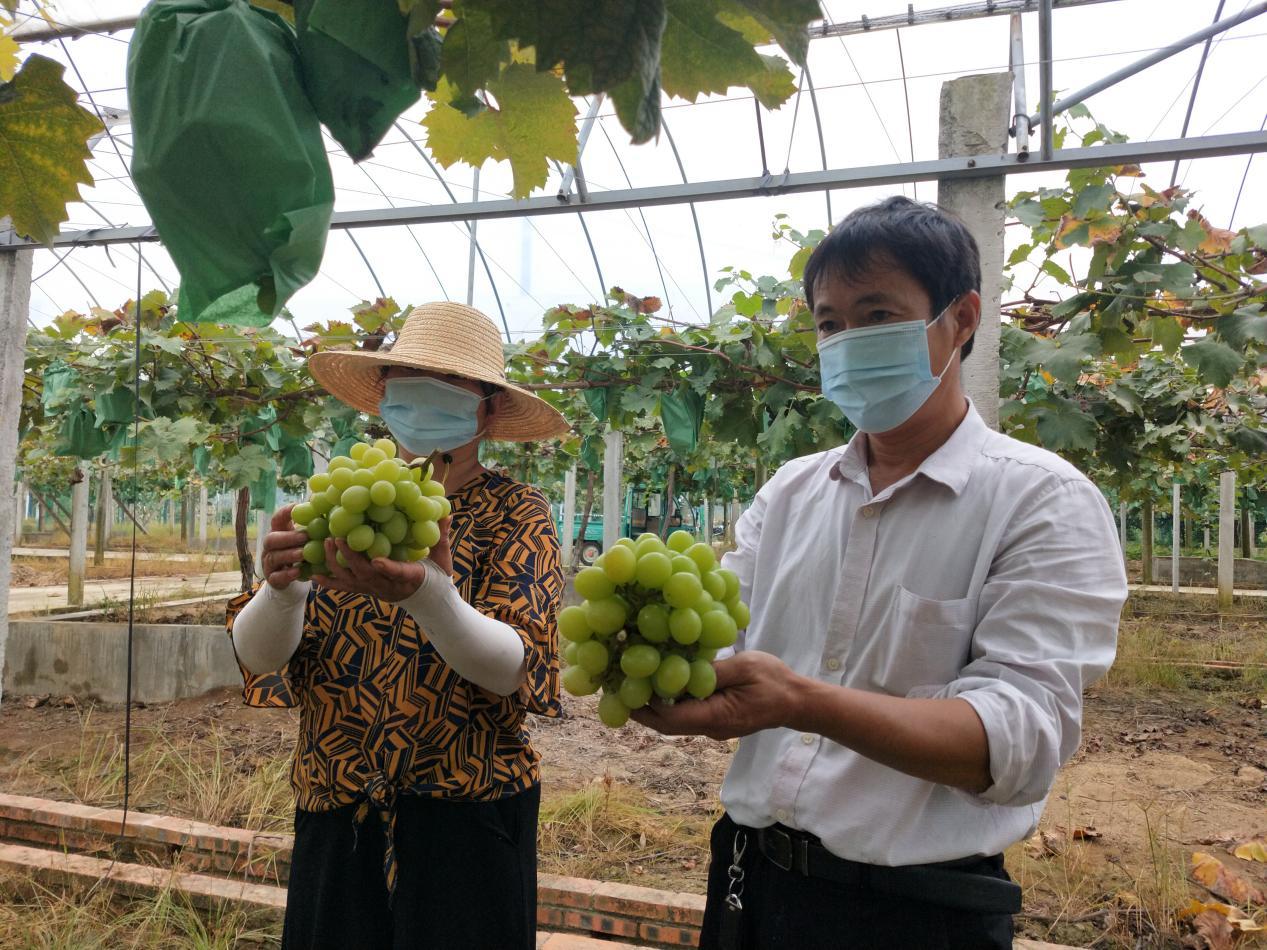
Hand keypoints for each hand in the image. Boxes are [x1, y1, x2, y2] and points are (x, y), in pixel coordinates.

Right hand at [261, 504, 308, 590]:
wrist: (288, 576)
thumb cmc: (299, 551)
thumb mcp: (304, 539)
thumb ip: (312, 527)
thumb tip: (328, 508)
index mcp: (278, 533)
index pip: (277, 519)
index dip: (284, 513)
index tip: (296, 506)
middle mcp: (270, 547)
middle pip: (272, 539)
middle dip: (288, 537)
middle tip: (305, 536)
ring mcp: (269, 563)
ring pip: (274, 557)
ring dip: (289, 555)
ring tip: (303, 554)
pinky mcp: (272, 578)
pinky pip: (277, 576)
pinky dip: (286, 574)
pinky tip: (297, 571)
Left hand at [312, 517, 452, 602]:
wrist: (427, 601)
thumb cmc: (436, 576)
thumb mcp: (443, 558)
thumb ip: (441, 536)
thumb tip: (446, 512)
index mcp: (411, 576)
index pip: (400, 573)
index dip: (388, 568)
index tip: (377, 560)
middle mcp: (389, 586)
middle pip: (366, 573)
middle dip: (350, 556)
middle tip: (338, 537)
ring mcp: (375, 589)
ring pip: (352, 579)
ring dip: (336, 562)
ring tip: (325, 543)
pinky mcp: (366, 590)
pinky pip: (345, 588)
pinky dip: (329, 581)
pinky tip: (314, 572)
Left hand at [630, 651, 805, 740]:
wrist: (798, 701)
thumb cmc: (774, 682)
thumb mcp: (745, 668)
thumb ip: (713, 671)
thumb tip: (680, 668)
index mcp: (716, 717)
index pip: (671, 719)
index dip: (644, 708)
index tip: (623, 691)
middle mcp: (710, 727)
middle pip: (666, 724)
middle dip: (640, 709)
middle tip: (616, 688)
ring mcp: (712, 725)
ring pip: (675, 720)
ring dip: (653, 705)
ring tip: (631, 682)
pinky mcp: (716, 718)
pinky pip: (687, 713)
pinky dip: (670, 701)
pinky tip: (660, 681)